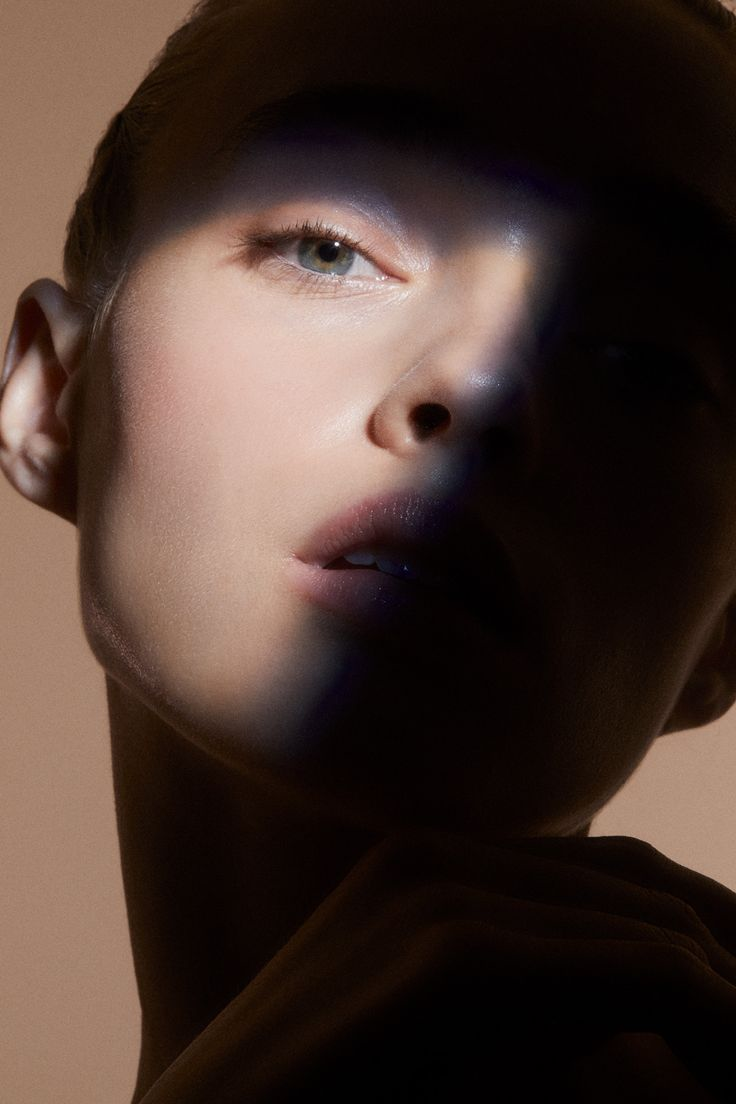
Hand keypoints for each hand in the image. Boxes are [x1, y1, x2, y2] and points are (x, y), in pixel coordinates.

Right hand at [139, 831, 735, 1101]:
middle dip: (731, 958)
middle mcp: (441, 858)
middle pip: (645, 891)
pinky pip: (627, 973)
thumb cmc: (333, 1101)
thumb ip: (528, 1002)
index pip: (618, 875)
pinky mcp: (445, 958)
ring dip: (730, 999)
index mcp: (437, 867)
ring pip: (648, 930)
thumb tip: (655, 988)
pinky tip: (731, 1058)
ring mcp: (437, 895)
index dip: (712, 931)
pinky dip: (706, 1015)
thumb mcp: (455, 1043)